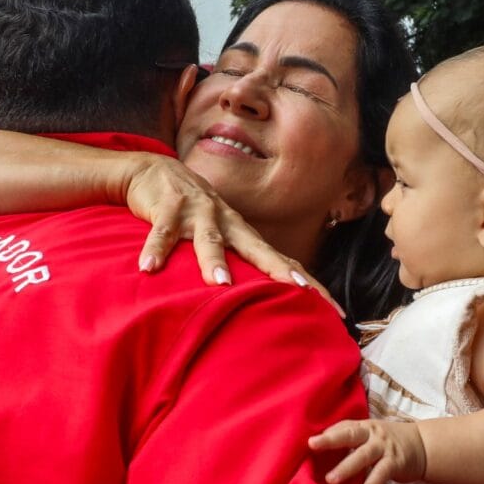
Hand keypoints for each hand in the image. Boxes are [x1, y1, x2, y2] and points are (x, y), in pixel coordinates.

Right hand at [125, 157, 342, 312]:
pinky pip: (162, 232)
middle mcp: (227, 222)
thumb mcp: (216, 238)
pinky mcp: (168, 207)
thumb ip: (232, 264)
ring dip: (214, 259)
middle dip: (279, 270)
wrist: (155, 171)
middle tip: (300, 293)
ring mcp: (199, 212)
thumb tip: (255, 305)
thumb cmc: (191, 213)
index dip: (308, 284)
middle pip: (258, 248)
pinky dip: (156, 250)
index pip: (282, 260)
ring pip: (209, 239)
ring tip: (219, 284)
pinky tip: (148, 269)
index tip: (335, 312)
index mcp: (242, 234)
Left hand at [308, 419, 426, 483]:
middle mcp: (372, 434)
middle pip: (349, 434)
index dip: (326, 433)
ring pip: (363, 456)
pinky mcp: (395, 462)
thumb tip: (320, 445)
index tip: (308, 440)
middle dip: (331, 439)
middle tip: (312, 445)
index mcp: (362, 427)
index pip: (341, 427)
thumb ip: (348, 437)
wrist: (423, 445)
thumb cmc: (386, 441)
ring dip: (346, 468)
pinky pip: (381, 474)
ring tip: (331, 480)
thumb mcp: (368, 434)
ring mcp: (384, 447)